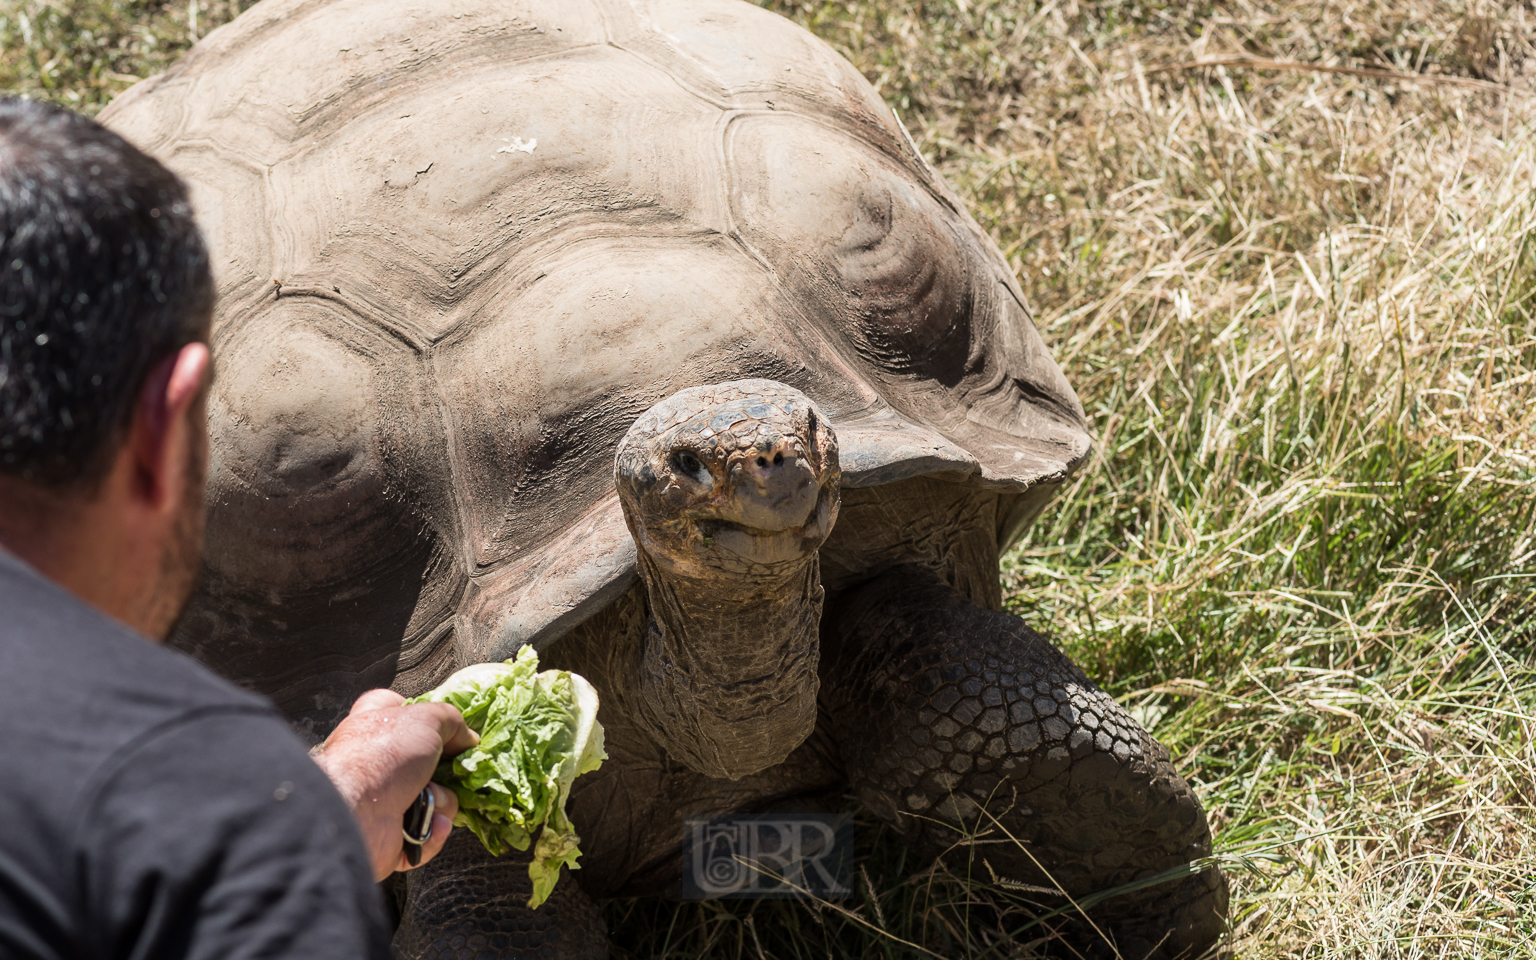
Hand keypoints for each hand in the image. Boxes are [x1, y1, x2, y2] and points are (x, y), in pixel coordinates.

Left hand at [311, 689, 477, 879]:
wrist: (355, 814)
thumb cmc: (381, 756)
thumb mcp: (425, 719)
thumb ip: (451, 720)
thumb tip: (467, 738)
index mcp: (374, 727)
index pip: (397, 708)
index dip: (424, 715)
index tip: (446, 728)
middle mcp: (377, 764)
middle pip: (429, 762)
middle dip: (446, 771)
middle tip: (451, 770)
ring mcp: (384, 802)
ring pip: (435, 800)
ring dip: (440, 801)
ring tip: (428, 800)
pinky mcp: (392, 838)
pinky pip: (428, 834)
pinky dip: (433, 830)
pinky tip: (429, 824)